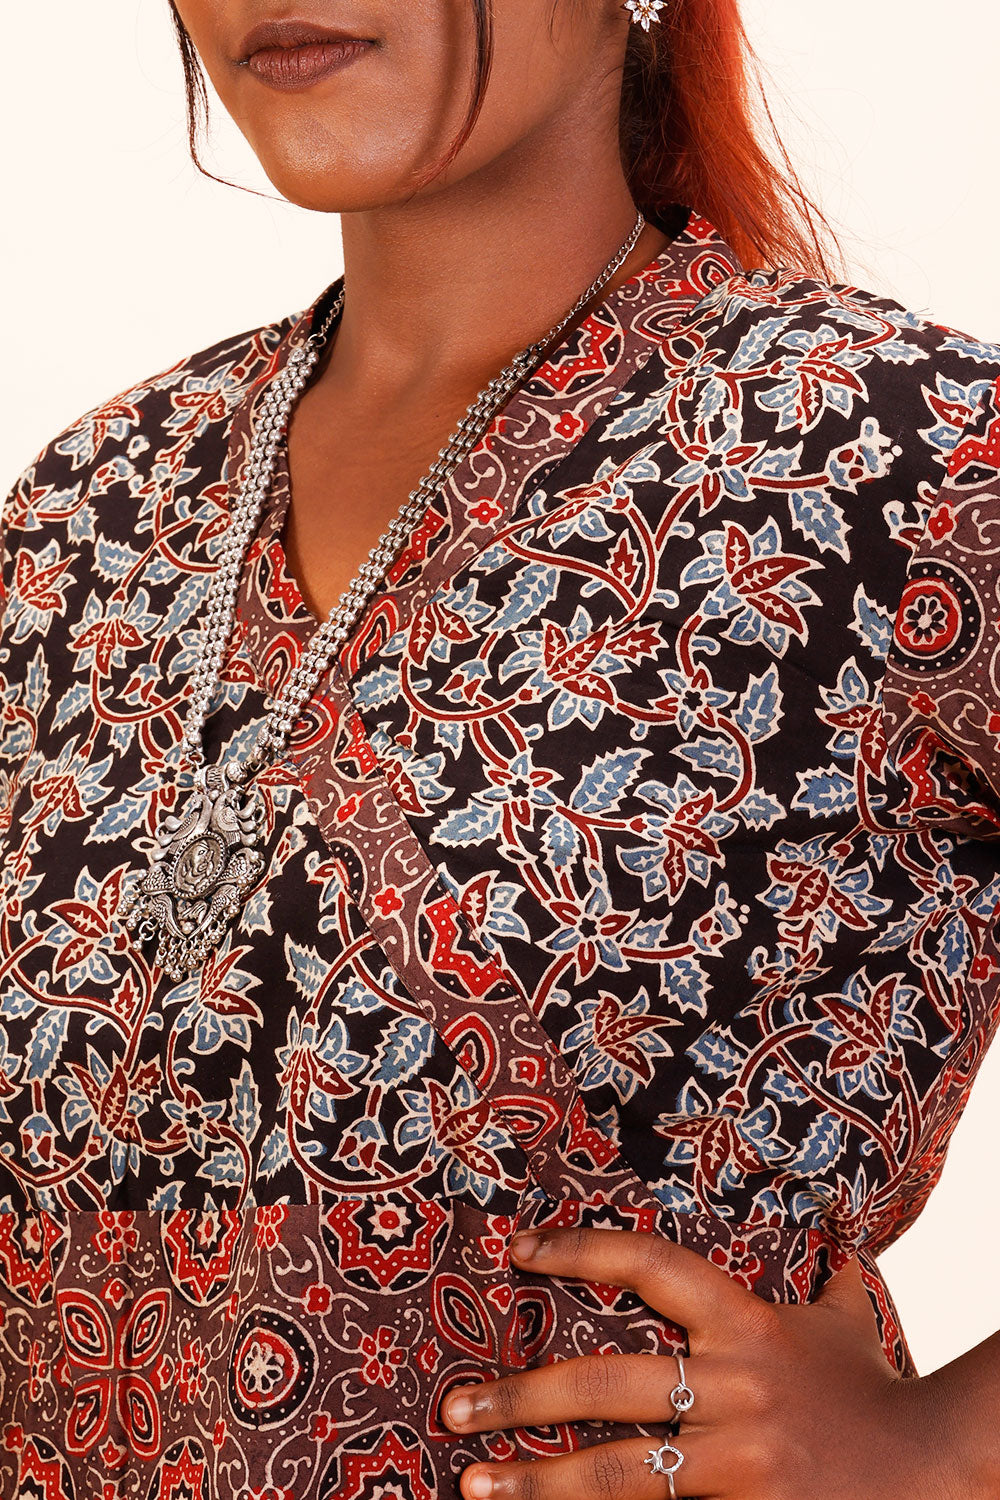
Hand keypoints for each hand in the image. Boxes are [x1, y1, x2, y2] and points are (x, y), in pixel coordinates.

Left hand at [441, 1226, 970, 1499]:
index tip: (517, 1250)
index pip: (649, 1264)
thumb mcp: (849, 1323)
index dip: (580, 1248)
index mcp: (745, 1324)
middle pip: (605, 1385)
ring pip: (619, 1472)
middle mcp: (734, 1388)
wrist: (937, 1471)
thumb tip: (836, 1227)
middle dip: (520, 1395)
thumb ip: (829, 1277)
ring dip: (537, 1480)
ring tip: (473, 1483)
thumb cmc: (879, 1393)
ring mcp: (739, 1460)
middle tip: (454, 1408)